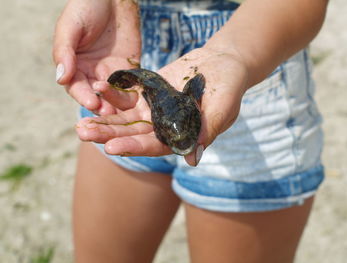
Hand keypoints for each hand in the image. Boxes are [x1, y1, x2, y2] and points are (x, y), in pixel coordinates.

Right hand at [53, 0, 140, 114]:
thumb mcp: (71, 27)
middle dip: (100, 105)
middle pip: (94, 96)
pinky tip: (136, 101)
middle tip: (108, 112)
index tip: (92, 103)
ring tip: (121, 111)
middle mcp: (92, 73)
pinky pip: (130, 86)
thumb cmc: (87, 7)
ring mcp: (111, 73)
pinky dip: (131, 94)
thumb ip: (65, 51)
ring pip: (112, 95)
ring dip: (116, 104)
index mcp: (74, 65)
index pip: (76, 87)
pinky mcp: (129, 70)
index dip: (83, 96)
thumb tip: (61, 79)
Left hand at [76, 47, 248, 165]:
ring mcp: (153, 110)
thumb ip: (207, 130)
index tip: (112, 148)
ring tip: (80, 124)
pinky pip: (127, 95)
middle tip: (84, 134)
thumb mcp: (223, 108)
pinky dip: (113, 94)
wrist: (223, 63)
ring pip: (125, 119)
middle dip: (109, 136)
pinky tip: (96, 90)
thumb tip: (193, 158)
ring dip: (104, 121)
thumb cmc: (228, 87)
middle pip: (133, 135)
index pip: (155, 145)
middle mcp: (163, 126)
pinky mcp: (148, 93)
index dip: (134, 147)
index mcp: (180, 135)